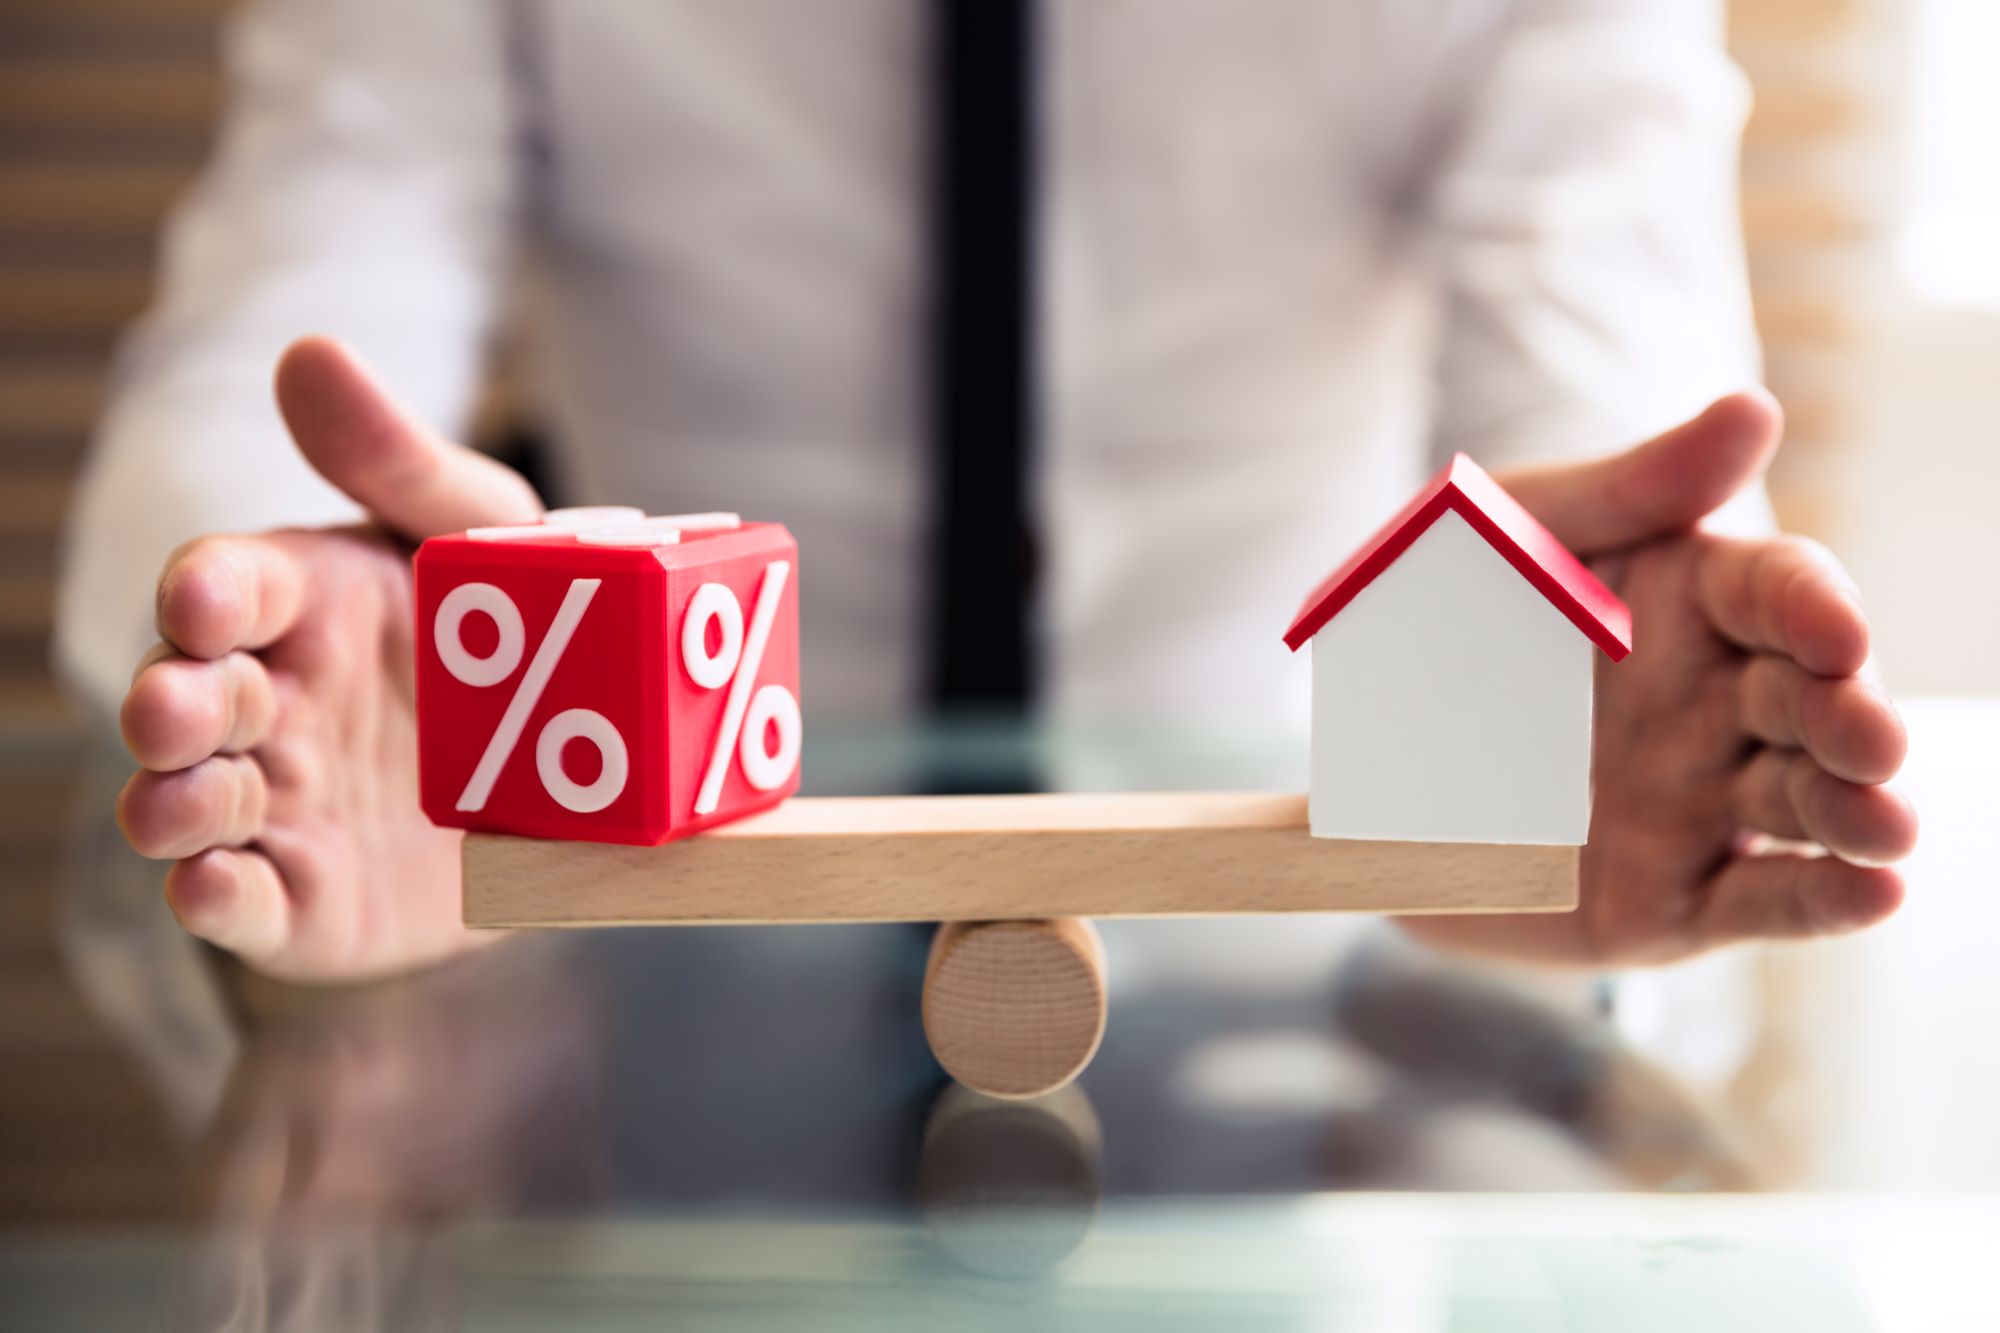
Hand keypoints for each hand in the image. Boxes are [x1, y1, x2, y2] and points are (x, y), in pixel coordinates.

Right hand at [115, 337, 542, 980]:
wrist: (581, 782)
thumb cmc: (513, 632)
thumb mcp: (485, 538)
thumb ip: (403, 462)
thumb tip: (310, 351)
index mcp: (303, 602)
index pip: (229, 585)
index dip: (211, 589)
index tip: (207, 594)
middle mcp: (269, 700)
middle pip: (190, 697)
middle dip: (170, 703)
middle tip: (175, 706)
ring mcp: (281, 802)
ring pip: (195, 803)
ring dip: (175, 804)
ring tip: (181, 807)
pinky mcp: (304, 897)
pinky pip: (248, 901)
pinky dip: (219, 899)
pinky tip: (213, 889)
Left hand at [1402, 392, 1915, 964]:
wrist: (1353, 760)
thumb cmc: (1443, 620)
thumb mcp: (1514, 537)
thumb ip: (1631, 488)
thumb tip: (1757, 411)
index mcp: (1692, 603)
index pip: (1781, 593)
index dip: (1816, 611)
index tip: (1835, 631)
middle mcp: (1716, 704)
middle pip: (1811, 703)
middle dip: (1852, 719)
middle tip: (1870, 737)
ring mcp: (1700, 804)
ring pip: (1802, 806)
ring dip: (1854, 813)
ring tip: (1884, 825)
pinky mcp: (1668, 901)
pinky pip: (1755, 904)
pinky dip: (1821, 903)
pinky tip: (1873, 893)